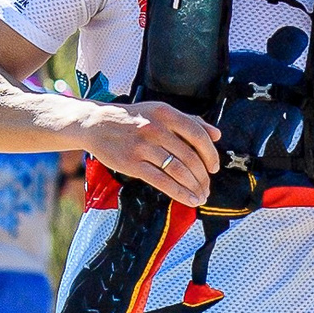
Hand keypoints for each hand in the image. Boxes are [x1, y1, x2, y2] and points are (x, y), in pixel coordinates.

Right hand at [76, 100, 219, 208]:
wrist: (96, 124)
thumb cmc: (132, 119)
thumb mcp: (160, 113)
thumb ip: (189, 121)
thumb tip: (217, 134)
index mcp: (166, 114)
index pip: (197, 134)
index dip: (210, 153)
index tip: (214, 168)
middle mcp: (156, 128)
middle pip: (189, 157)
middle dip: (202, 177)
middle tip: (207, 188)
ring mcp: (143, 146)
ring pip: (177, 170)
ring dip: (193, 187)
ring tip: (200, 196)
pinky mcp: (132, 163)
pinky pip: (161, 181)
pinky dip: (179, 193)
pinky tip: (188, 199)